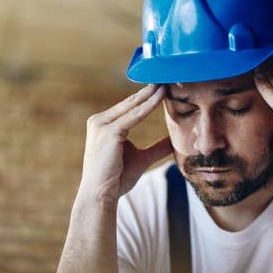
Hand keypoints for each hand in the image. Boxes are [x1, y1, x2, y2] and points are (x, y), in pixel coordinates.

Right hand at [79, 84, 171, 207]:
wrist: (101, 196)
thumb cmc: (117, 179)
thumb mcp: (141, 159)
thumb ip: (156, 148)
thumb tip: (173, 142)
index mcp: (103, 125)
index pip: (129, 107)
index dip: (146, 97)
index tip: (164, 87)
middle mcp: (99, 121)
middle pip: (130, 102)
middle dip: (149, 90)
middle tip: (168, 76)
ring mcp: (101, 125)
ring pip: (132, 106)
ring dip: (150, 93)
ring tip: (167, 82)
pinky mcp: (108, 131)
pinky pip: (133, 115)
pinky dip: (148, 106)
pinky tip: (161, 96)